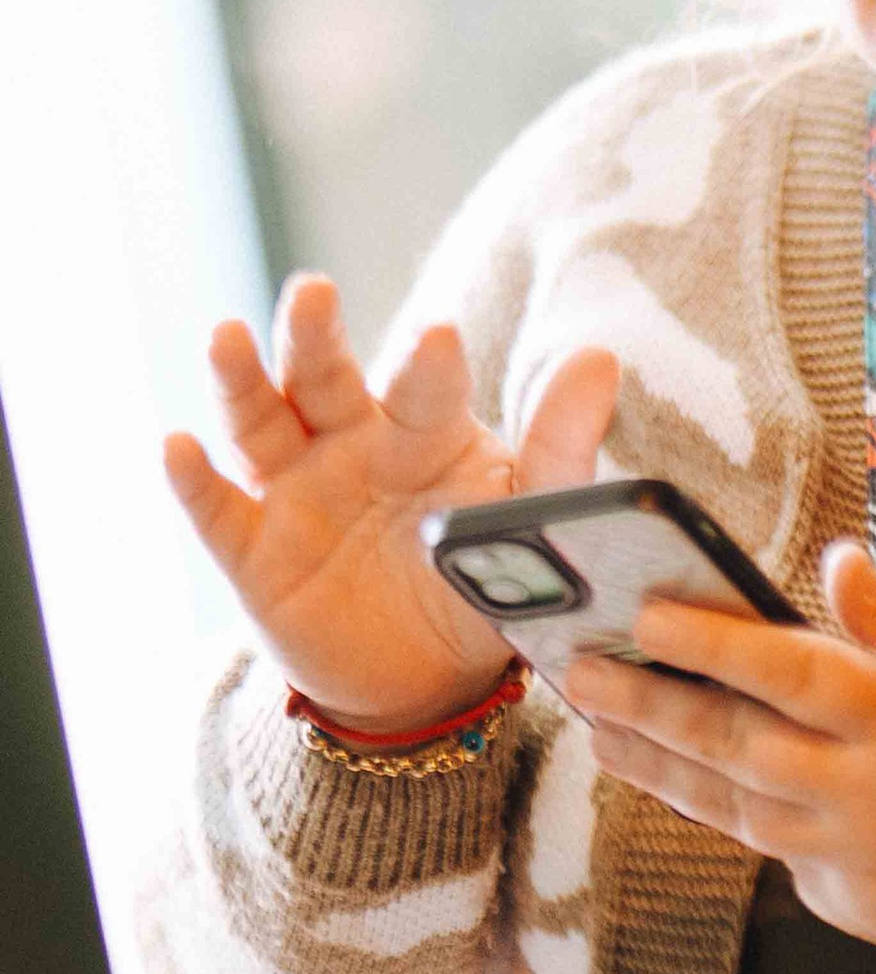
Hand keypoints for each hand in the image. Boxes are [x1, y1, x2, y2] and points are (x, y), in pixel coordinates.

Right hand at [165, 275, 619, 733]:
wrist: (428, 680)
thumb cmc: (487, 580)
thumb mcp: (531, 520)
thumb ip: (561, 446)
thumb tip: (600, 357)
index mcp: (424, 432)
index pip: (424, 388)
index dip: (426, 363)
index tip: (436, 336)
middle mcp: (351, 444)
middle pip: (325, 377)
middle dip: (315, 335)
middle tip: (314, 293)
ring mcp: (295, 491)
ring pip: (260, 423)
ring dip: (240, 381)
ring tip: (228, 338)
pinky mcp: (253, 549)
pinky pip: (218, 509)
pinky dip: (194, 479)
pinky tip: (177, 446)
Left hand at [560, 543, 875, 955]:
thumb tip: (835, 562)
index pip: (792, 672)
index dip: (713, 643)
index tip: (646, 613)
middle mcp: (870, 791)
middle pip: (737, 746)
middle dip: (650, 707)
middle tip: (581, 674)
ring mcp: (853, 854)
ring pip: (734, 808)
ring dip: (660, 766)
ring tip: (602, 729)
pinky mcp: (846, 899)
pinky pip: (772, 853)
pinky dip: (722, 812)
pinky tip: (672, 778)